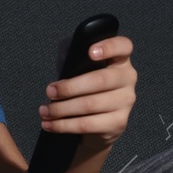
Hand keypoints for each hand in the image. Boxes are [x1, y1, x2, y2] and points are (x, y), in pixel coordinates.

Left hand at [40, 34, 135, 149]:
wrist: (95, 119)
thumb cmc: (84, 86)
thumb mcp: (77, 66)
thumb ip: (72, 54)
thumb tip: (66, 55)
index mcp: (120, 59)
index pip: (123, 47)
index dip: (109, 47)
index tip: (90, 52)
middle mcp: (127, 79)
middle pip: (100, 80)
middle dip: (69, 87)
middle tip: (50, 91)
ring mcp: (125, 101)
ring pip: (90, 105)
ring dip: (62, 109)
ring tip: (45, 110)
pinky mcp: (118, 122)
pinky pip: (88, 124)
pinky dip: (64, 125)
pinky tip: (50, 124)